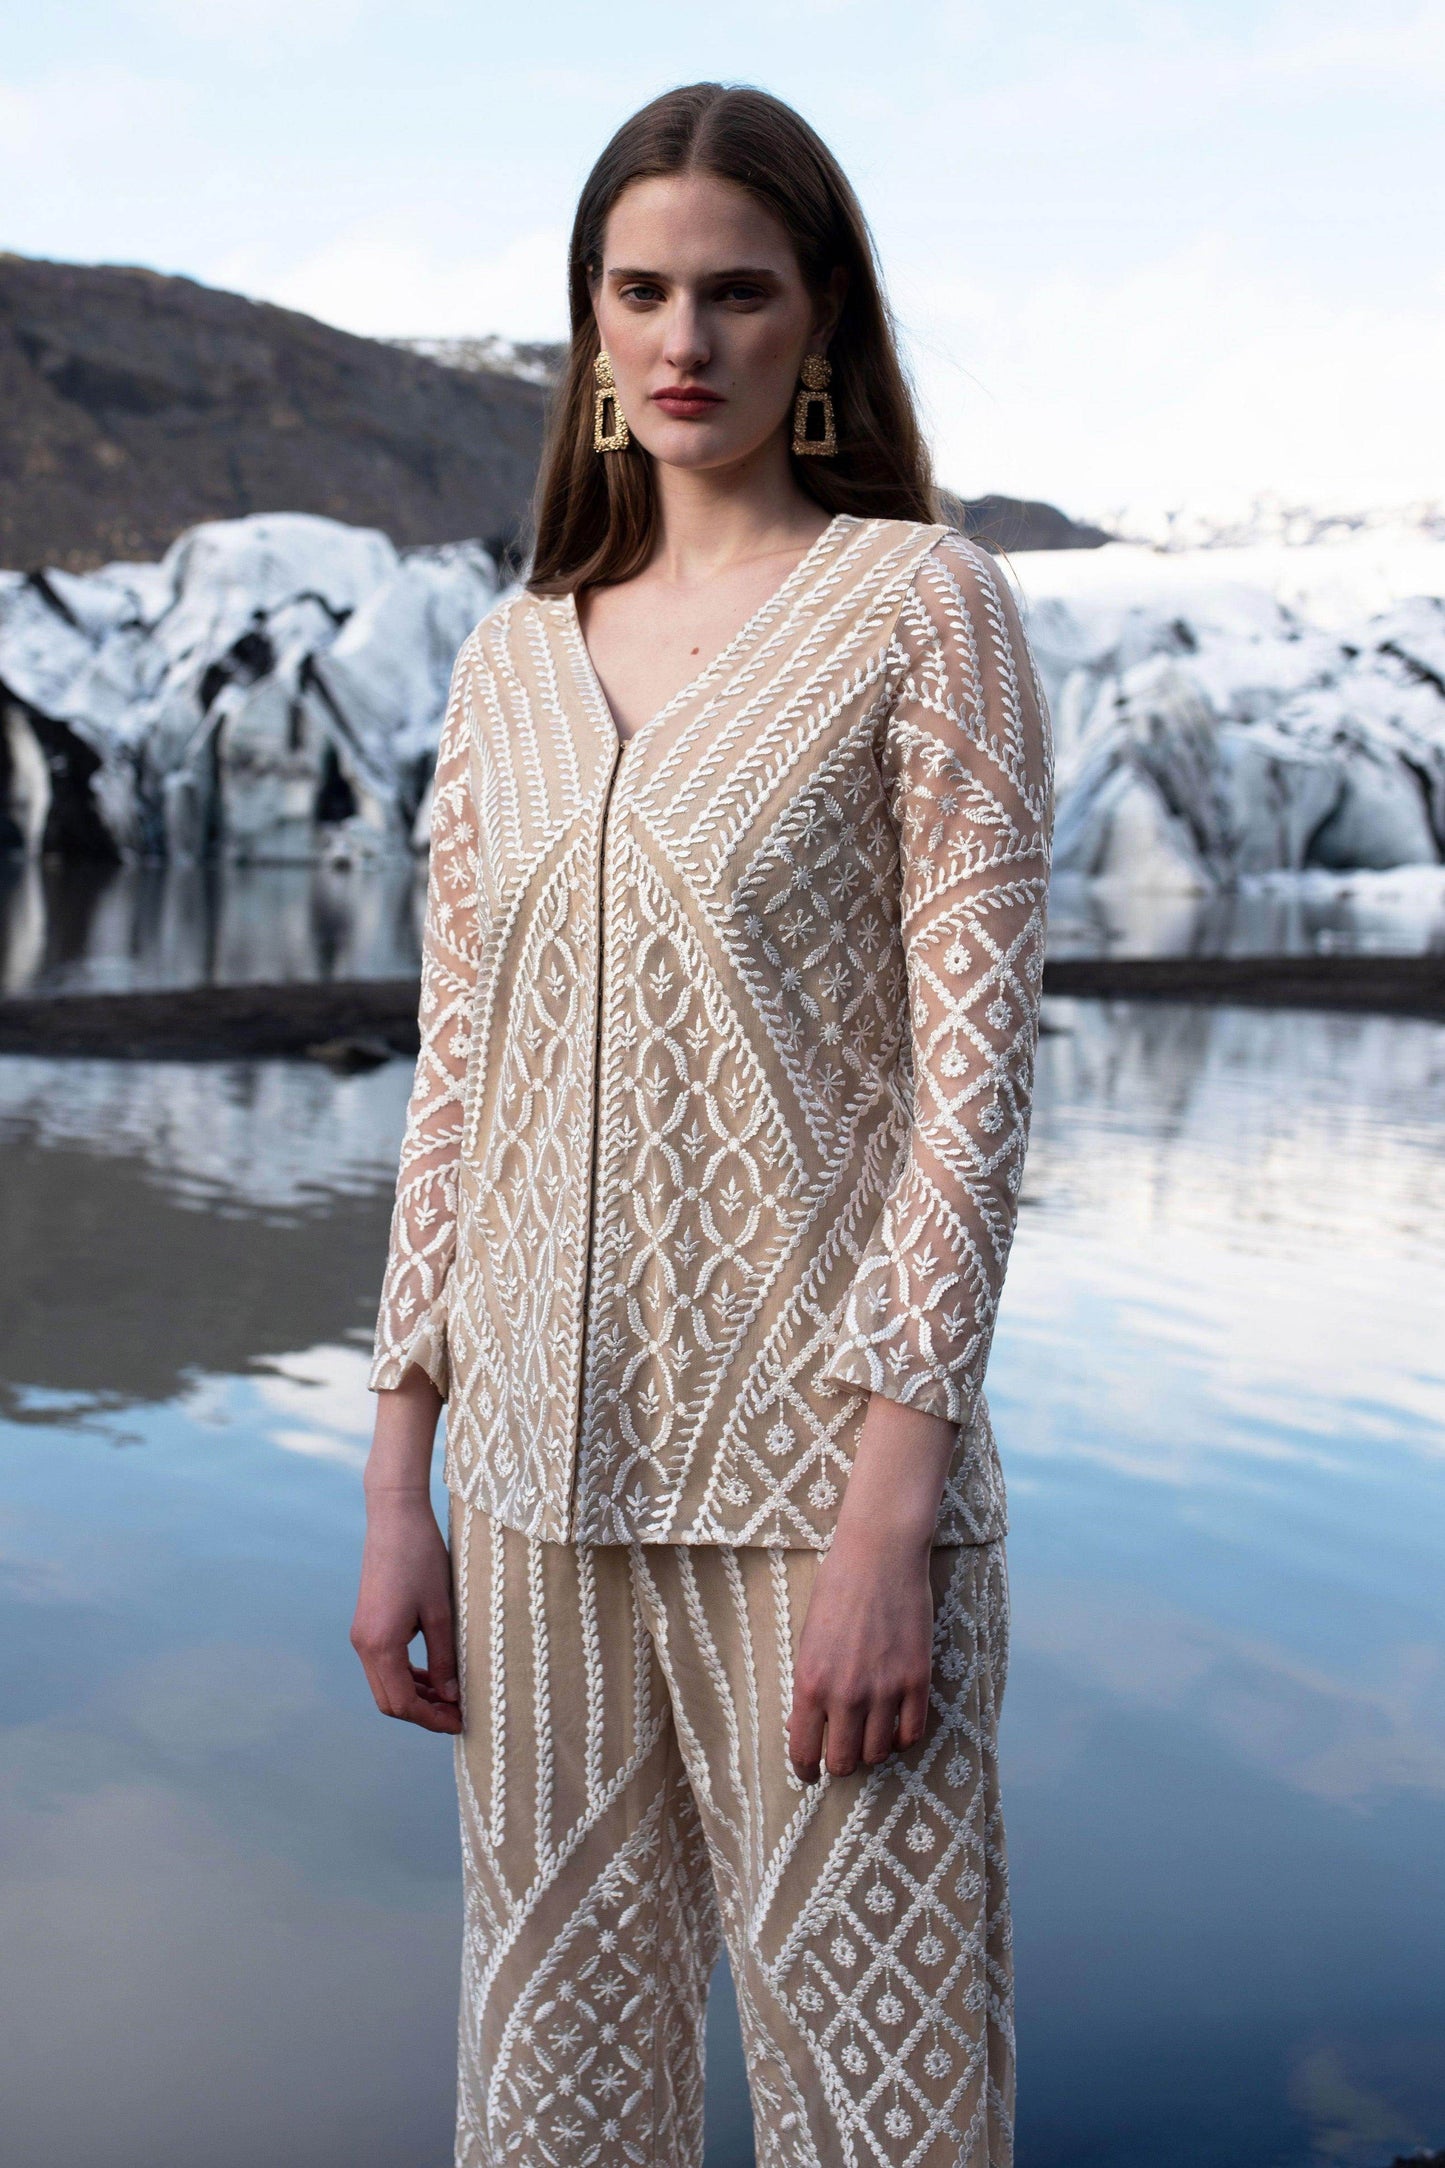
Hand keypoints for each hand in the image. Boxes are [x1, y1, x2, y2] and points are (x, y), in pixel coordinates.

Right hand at [351, 1490, 461, 1732]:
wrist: (395, 1517)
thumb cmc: (421, 1558)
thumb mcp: (441, 1611)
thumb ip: (444, 1658)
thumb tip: (451, 1697)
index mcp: (380, 1645)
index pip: (402, 1703)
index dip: (431, 1719)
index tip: (461, 1722)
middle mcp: (364, 1645)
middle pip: (389, 1700)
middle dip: (423, 1713)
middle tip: (458, 1714)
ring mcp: (363, 1635)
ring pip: (386, 1684)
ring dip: (416, 1696)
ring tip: (451, 1698)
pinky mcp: (368, 1624)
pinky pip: (385, 1664)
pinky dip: (408, 1676)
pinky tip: (434, 1675)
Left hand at [786, 1393, 954, 1782]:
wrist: (879, 1555)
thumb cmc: (836, 1589)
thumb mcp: (807, 1639)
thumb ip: (811, 1684)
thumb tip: (813, 1724)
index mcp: (809, 1682)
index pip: (804, 1751)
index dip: (806, 1770)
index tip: (809, 1774)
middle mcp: (845, 1694)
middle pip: (843, 1761)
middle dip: (840, 1763)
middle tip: (841, 1754)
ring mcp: (884, 1689)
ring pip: (877, 1753)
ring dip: (871, 1751)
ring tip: (869, 1737)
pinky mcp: (916, 1680)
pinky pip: (911, 1732)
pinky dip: (901, 1738)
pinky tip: (895, 1728)